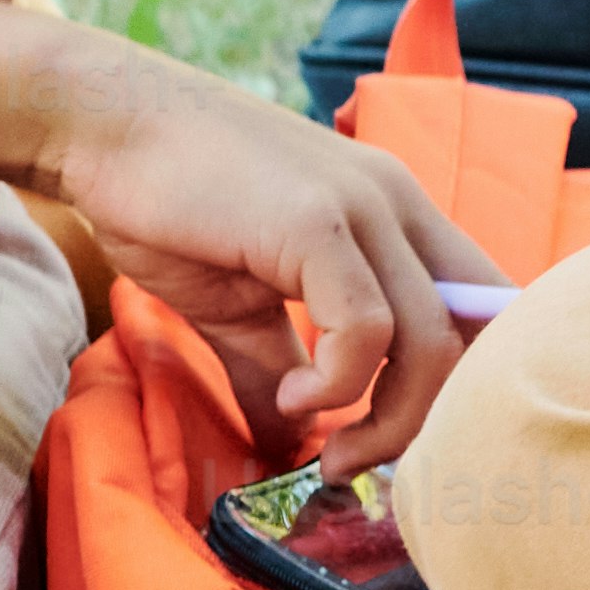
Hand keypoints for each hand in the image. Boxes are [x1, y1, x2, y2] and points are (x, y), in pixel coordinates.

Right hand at [27, 44, 489, 460]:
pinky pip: (368, 327)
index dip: (469, 385)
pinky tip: (292, 400)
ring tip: (331, 450)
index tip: (402, 440)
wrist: (100, 124)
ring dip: (389, 422)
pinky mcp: (316, 220)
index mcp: (397, 217)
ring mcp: (364, 206)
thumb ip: (275, 368)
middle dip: (435, 422)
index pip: (488, 307)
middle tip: (364, 465)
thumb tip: (287, 447)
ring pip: (432, 341)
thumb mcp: (239, 306)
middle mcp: (399, 205)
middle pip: (478, 336)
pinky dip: (338, 385)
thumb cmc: (168, 204)